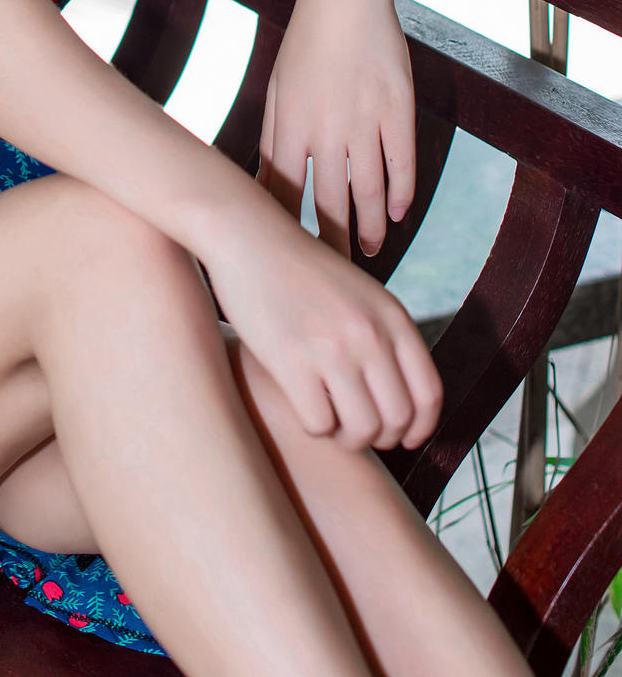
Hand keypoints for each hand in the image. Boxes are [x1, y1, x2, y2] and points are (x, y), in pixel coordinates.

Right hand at [204, 202, 442, 451]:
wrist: (248, 237)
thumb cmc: (300, 269)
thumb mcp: (359, 293)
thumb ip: (383, 335)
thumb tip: (402, 398)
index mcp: (392, 316)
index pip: (428, 393)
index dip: (420, 427)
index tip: (403, 438)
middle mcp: (369, 333)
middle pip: (397, 419)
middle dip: (380, 437)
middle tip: (358, 431)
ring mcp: (331, 348)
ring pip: (362, 430)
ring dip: (348, 438)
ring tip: (333, 424)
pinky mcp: (290, 360)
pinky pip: (319, 424)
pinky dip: (315, 427)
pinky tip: (303, 406)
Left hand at [258, 0, 416, 259]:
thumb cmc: (305, 47)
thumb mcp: (278, 90)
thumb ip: (276, 139)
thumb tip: (268, 189)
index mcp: (287, 123)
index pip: (282, 192)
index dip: (285, 230)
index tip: (285, 259)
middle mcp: (323, 127)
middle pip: (325, 201)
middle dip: (329, 242)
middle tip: (333, 276)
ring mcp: (362, 118)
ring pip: (365, 188)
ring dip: (368, 225)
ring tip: (370, 251)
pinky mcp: (396, 107)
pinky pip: (400, 160)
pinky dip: (400, 191)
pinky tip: (398, 213)